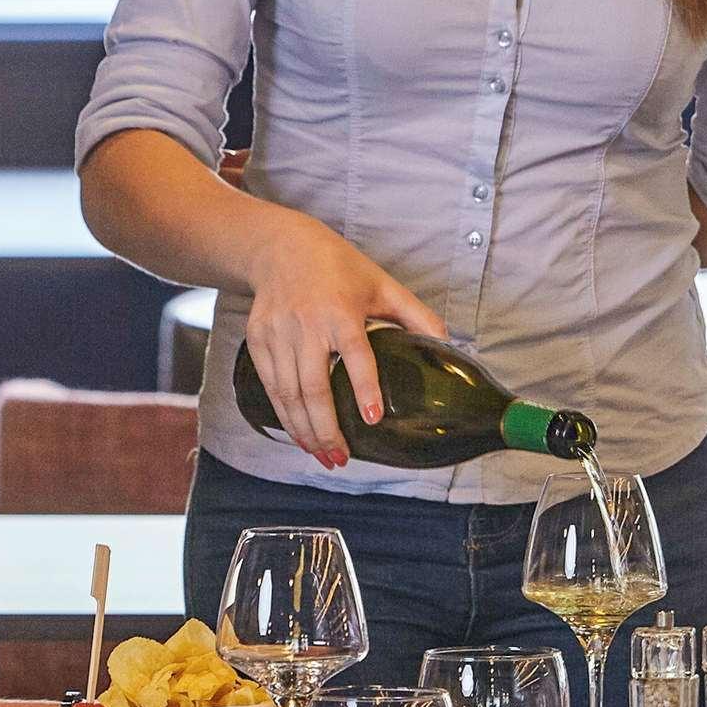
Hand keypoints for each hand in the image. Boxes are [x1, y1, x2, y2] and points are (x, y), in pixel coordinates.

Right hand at [239, 213, 446, 463]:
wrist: (281, 248)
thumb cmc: (338, 267)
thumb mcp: (382, 284)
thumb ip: (416, 316)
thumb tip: (448, 347)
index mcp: (340, 309)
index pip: (355, 352)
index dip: (364, 386)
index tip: (372, 418)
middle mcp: (306, 323)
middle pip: (313, 386)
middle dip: (327, 429)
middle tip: (343, 458)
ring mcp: (277, 333)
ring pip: (287, 393)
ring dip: (304, 431)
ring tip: (323, 455)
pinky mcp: (257, 340)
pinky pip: (270, 386)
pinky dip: (284, 416)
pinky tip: (299, 434)